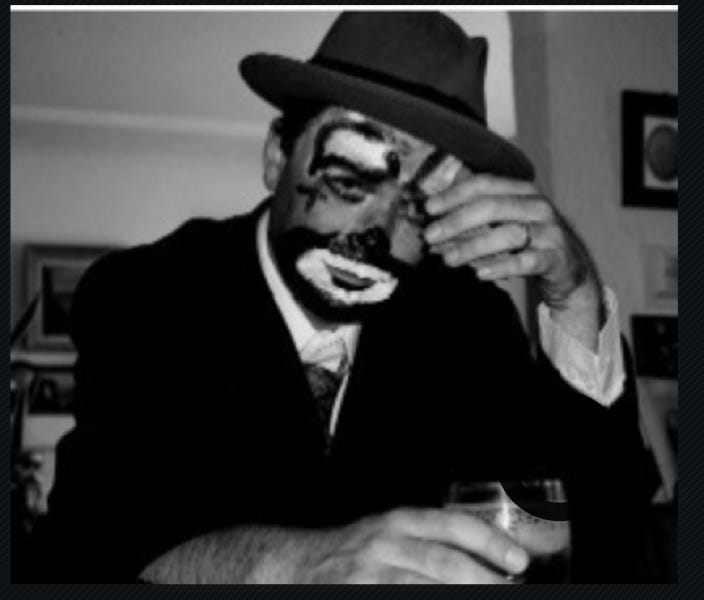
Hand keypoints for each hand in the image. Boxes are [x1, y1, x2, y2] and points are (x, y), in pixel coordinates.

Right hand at [287, 507, 528, 583]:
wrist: (297, 565)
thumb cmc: (352, 551)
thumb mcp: (388, 532)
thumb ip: (427, 539)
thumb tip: (485, 560)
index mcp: (397, 522)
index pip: (450, 524)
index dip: (488, 541)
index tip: (517, 560)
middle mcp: (385, 543)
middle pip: (441, 561)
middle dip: (481, 578)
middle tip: (509, 588)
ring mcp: (370, 574)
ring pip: (422, 585)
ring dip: (459, 593)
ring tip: (486, 596)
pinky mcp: (358, 595)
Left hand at [423, 174, 597, 309]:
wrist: (569, 271)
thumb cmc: (526, 244)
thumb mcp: (501, 226)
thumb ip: (471, 223)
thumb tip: (432, 228)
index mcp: (522, 191)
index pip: (484, 184)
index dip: (454, 195)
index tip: (428, 208)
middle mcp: (537, 206)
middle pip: (492, 206)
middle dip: (456, 221)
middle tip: (430, 236)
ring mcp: (549, 231)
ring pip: (507, 234)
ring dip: (472, 247)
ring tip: (447, 259)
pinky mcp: (556, 257)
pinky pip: (526, 261)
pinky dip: (501, 267)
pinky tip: (480, 274)